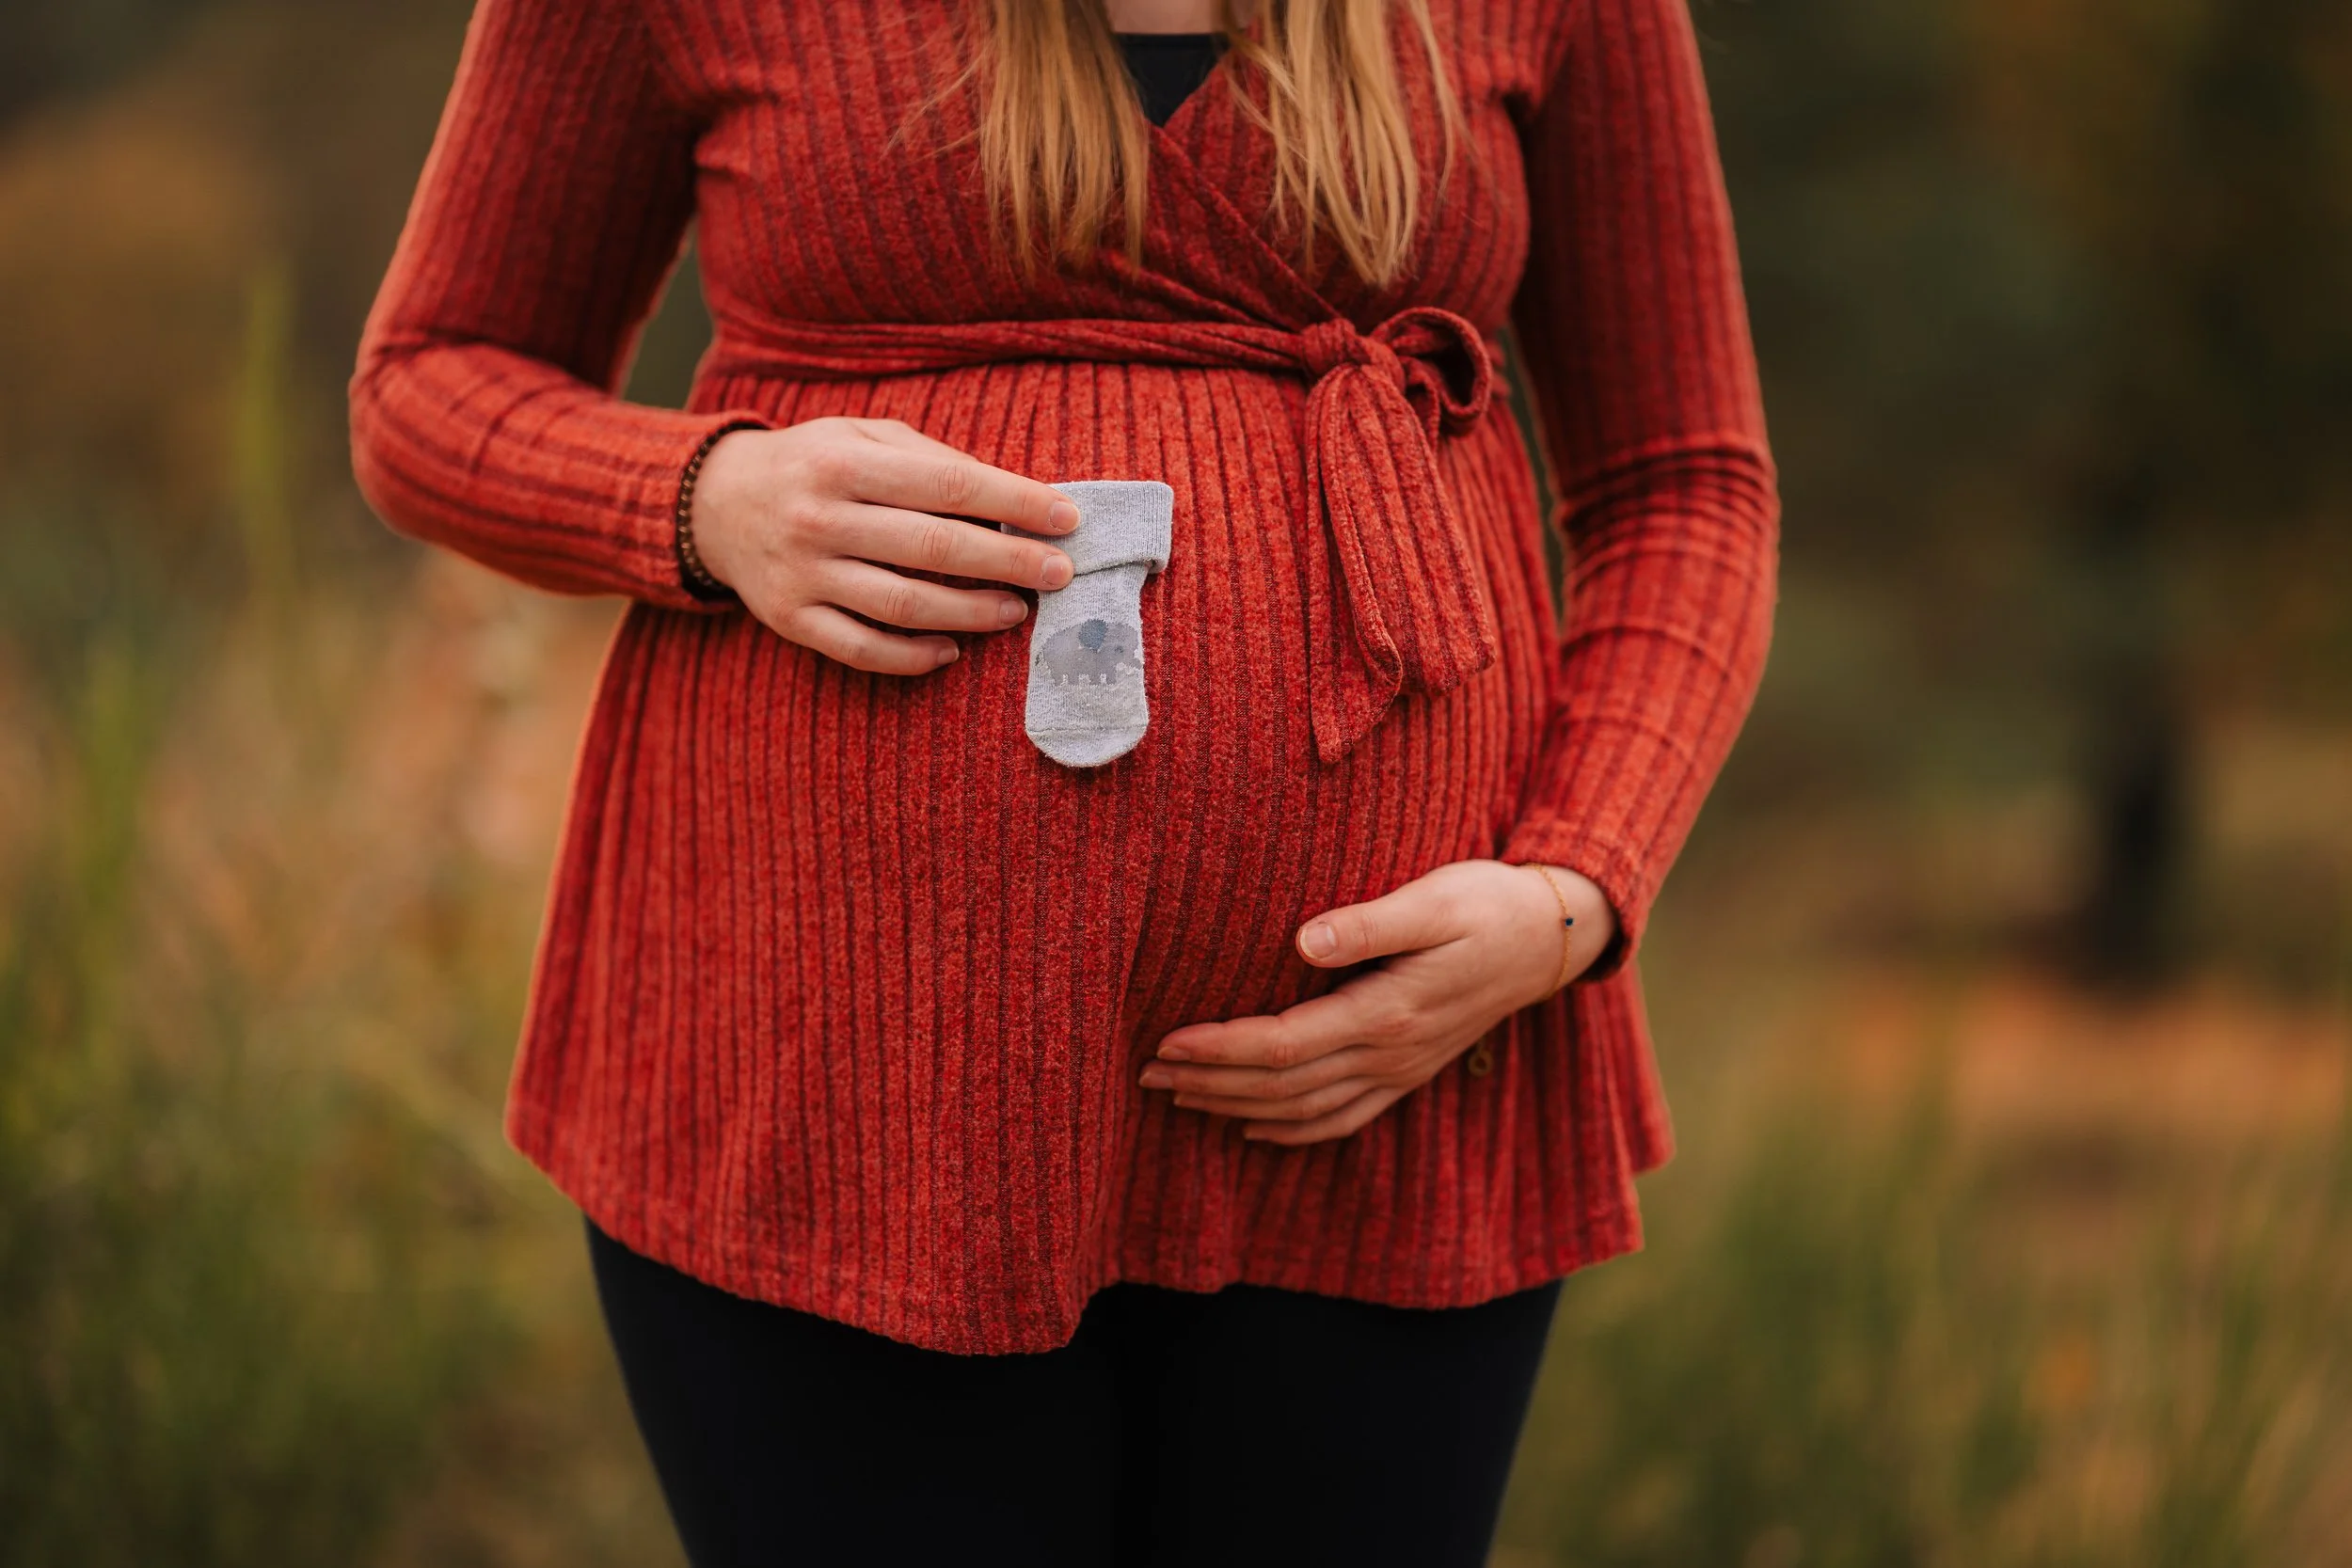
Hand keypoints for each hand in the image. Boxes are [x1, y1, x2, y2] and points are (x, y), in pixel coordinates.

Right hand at [691, 417, 1080, 673]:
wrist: (716, 504)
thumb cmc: (813, 464)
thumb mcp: (862, 437)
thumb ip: (930, 459)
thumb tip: (1008, 492)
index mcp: (844, 464)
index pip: (948, 486)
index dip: (1014, 503)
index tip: (1067, 517)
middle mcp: (820, 519)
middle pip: (933, 548)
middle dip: (1008, 560)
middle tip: (1060, 571)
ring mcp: (803, 574)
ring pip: (902, 604)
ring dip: (970, 612)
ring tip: (1016, 610)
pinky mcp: (791, 620)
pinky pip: (861, 649)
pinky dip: (913, 655)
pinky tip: (952, 648)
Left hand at [1141, 860, 1615, 1144]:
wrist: (1550, 937)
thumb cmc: (1487, 903)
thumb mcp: (1435, 897)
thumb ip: (1371, 922)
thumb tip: (1305, 938)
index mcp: (1388, 1013)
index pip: (1284, 1045)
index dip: (1221, 1049)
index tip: (1166, 1041)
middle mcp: (1390, 1054)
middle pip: (1282, 1087)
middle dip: (1210, 1083)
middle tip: (1146, 1071)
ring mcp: (1400, 1071)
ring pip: (1304, 1110)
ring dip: (1236, 1107)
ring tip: (1178, 1095)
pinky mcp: (1408, 1072)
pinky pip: (1342, 1119)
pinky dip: (1292, 1131)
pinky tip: (1253, 1129)